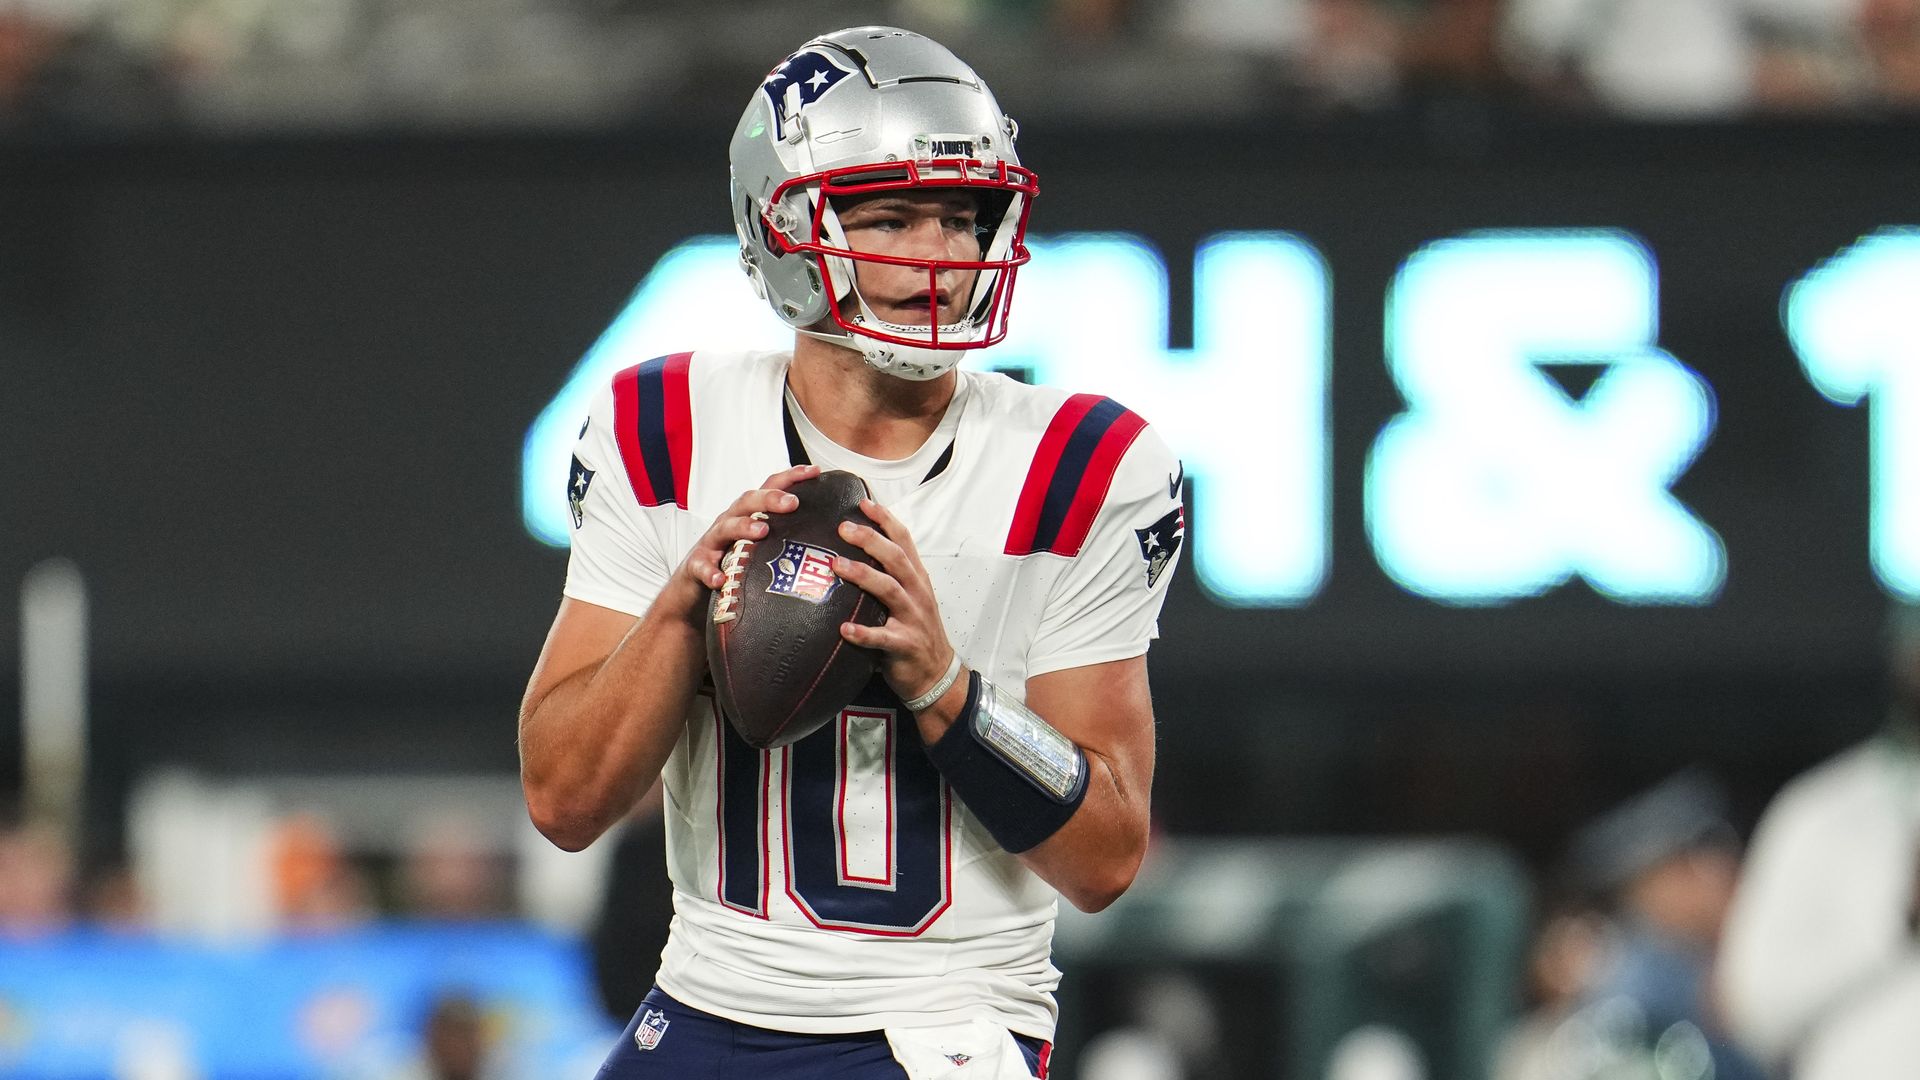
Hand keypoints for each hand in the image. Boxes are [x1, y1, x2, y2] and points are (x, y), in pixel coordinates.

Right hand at [668, 464, 819, 621]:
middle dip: (769, 499)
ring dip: (743, 527)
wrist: (692, 593)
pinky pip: (701, 567)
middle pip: (747, 502)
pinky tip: (720, 579)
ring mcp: (711, 544)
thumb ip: (786, 542)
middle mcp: (729, 523)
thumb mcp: (760, 550)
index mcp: (748, 516)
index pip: (769, 488)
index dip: (790, 477)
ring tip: (761, 531)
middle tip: (793, 503)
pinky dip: (710, 572)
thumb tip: (829, 544)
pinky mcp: (696, 567)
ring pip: (725, 528)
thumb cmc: (733, 567)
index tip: (815, 471)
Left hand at [832, 499, 955, 704]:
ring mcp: (912, 618)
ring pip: (889, 590)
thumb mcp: (911, 597)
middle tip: (843, 528)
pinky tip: (844, 628)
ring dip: (863, 576)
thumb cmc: (915, 631)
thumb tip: (855, 551)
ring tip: (838, 566)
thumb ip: (890, 575)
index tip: (863, 502)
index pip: (904, 540)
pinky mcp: (904, 645)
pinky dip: (863, 633)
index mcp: (917, 578)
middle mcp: (917, 593)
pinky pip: (882, 638)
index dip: (885, 519)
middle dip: (870, 540)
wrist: (935, 674)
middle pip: (895, 558)